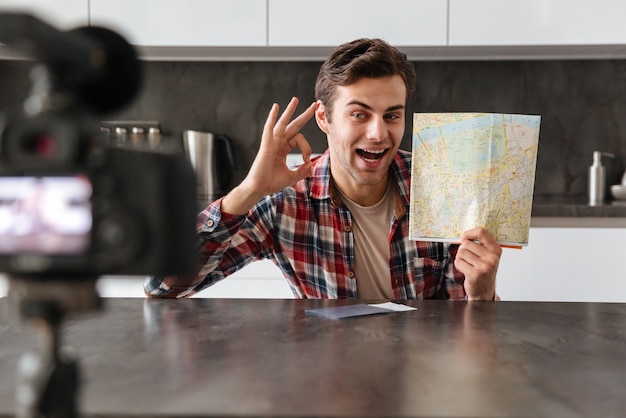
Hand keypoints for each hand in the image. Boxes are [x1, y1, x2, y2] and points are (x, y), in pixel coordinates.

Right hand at [222, 97, 317, 213]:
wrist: (259, 189)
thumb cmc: (271, 183)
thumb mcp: (291, 177)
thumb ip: (302, 171)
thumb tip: (311, 165)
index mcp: (283, 149)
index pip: (299, 140)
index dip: (307, 148)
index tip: (307, 160)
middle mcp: (278, 143)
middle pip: (293, 126)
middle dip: (304, 116)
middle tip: (314, 105)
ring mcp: (271, 143)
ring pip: (282, 124)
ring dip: (289, 111)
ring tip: (296, 100)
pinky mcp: (266, 146)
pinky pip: (269, 129)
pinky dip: (272, 118)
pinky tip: (275, 107)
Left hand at [454, 227, 501, 300]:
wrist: (484, 290)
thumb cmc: (484, 270)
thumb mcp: (487, 255)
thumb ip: (480, 244)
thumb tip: (465, 235)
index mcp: (496, 249)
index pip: (481, 232)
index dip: (469, 233)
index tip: (464, 238)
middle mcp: (492, 257)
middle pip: (466, 244)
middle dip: (463, 250)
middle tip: (468, 258)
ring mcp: (484, 266)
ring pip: (461, 252)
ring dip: (460, 258)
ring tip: (467, 265)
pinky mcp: (475, 274)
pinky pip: (458, 262)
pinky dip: (458, 265)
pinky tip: (465, 270)